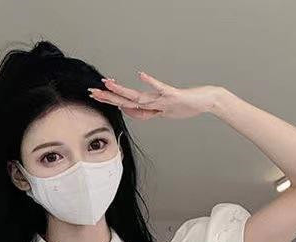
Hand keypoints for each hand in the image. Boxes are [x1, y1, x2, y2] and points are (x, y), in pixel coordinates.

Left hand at [88, 71, 221, 119]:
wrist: (203, 101)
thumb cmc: (184, 106)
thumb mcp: (162, 113)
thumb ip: (146, 113)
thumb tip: (129, 111)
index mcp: (149, 104)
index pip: (125, 103)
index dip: (111, 100)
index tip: (96, 95)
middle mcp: (152, 99)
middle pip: (126, 98)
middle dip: (108, 96)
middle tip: (92, 91)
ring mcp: (161, 97)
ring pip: (138, 95)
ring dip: (122, 90)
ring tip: (108, 84)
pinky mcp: (172, 95)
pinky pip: (159, 88)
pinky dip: (151, 82)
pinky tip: (141, 74)